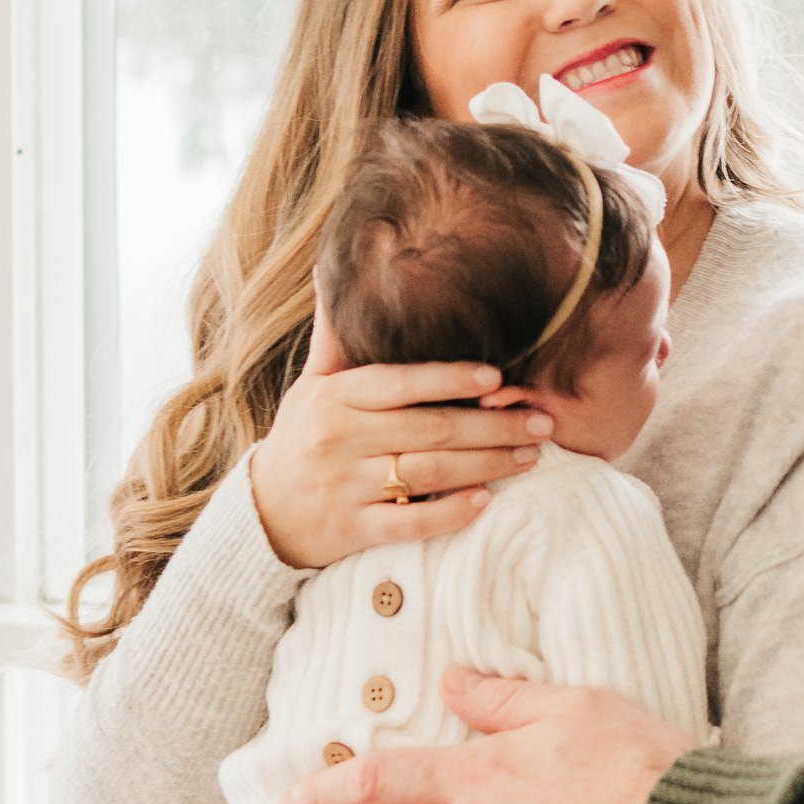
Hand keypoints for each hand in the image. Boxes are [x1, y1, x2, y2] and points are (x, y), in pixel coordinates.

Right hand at [246, 296, 550, 569]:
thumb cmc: (301, 438)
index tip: (498, 377)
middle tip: (542, 420)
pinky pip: (407, 521)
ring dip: (486, 465)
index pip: (401, 382)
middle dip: (494, 425)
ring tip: (529, 455)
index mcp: (335, 397)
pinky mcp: (352, 530)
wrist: (261, 513)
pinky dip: (448, 512)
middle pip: (430, 429)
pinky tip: (484, 501)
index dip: (451, 378)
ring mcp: (345, 486)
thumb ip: (335, 338)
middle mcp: (340, 438)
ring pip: (428, 473)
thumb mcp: (312, 385)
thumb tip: (333, 273)